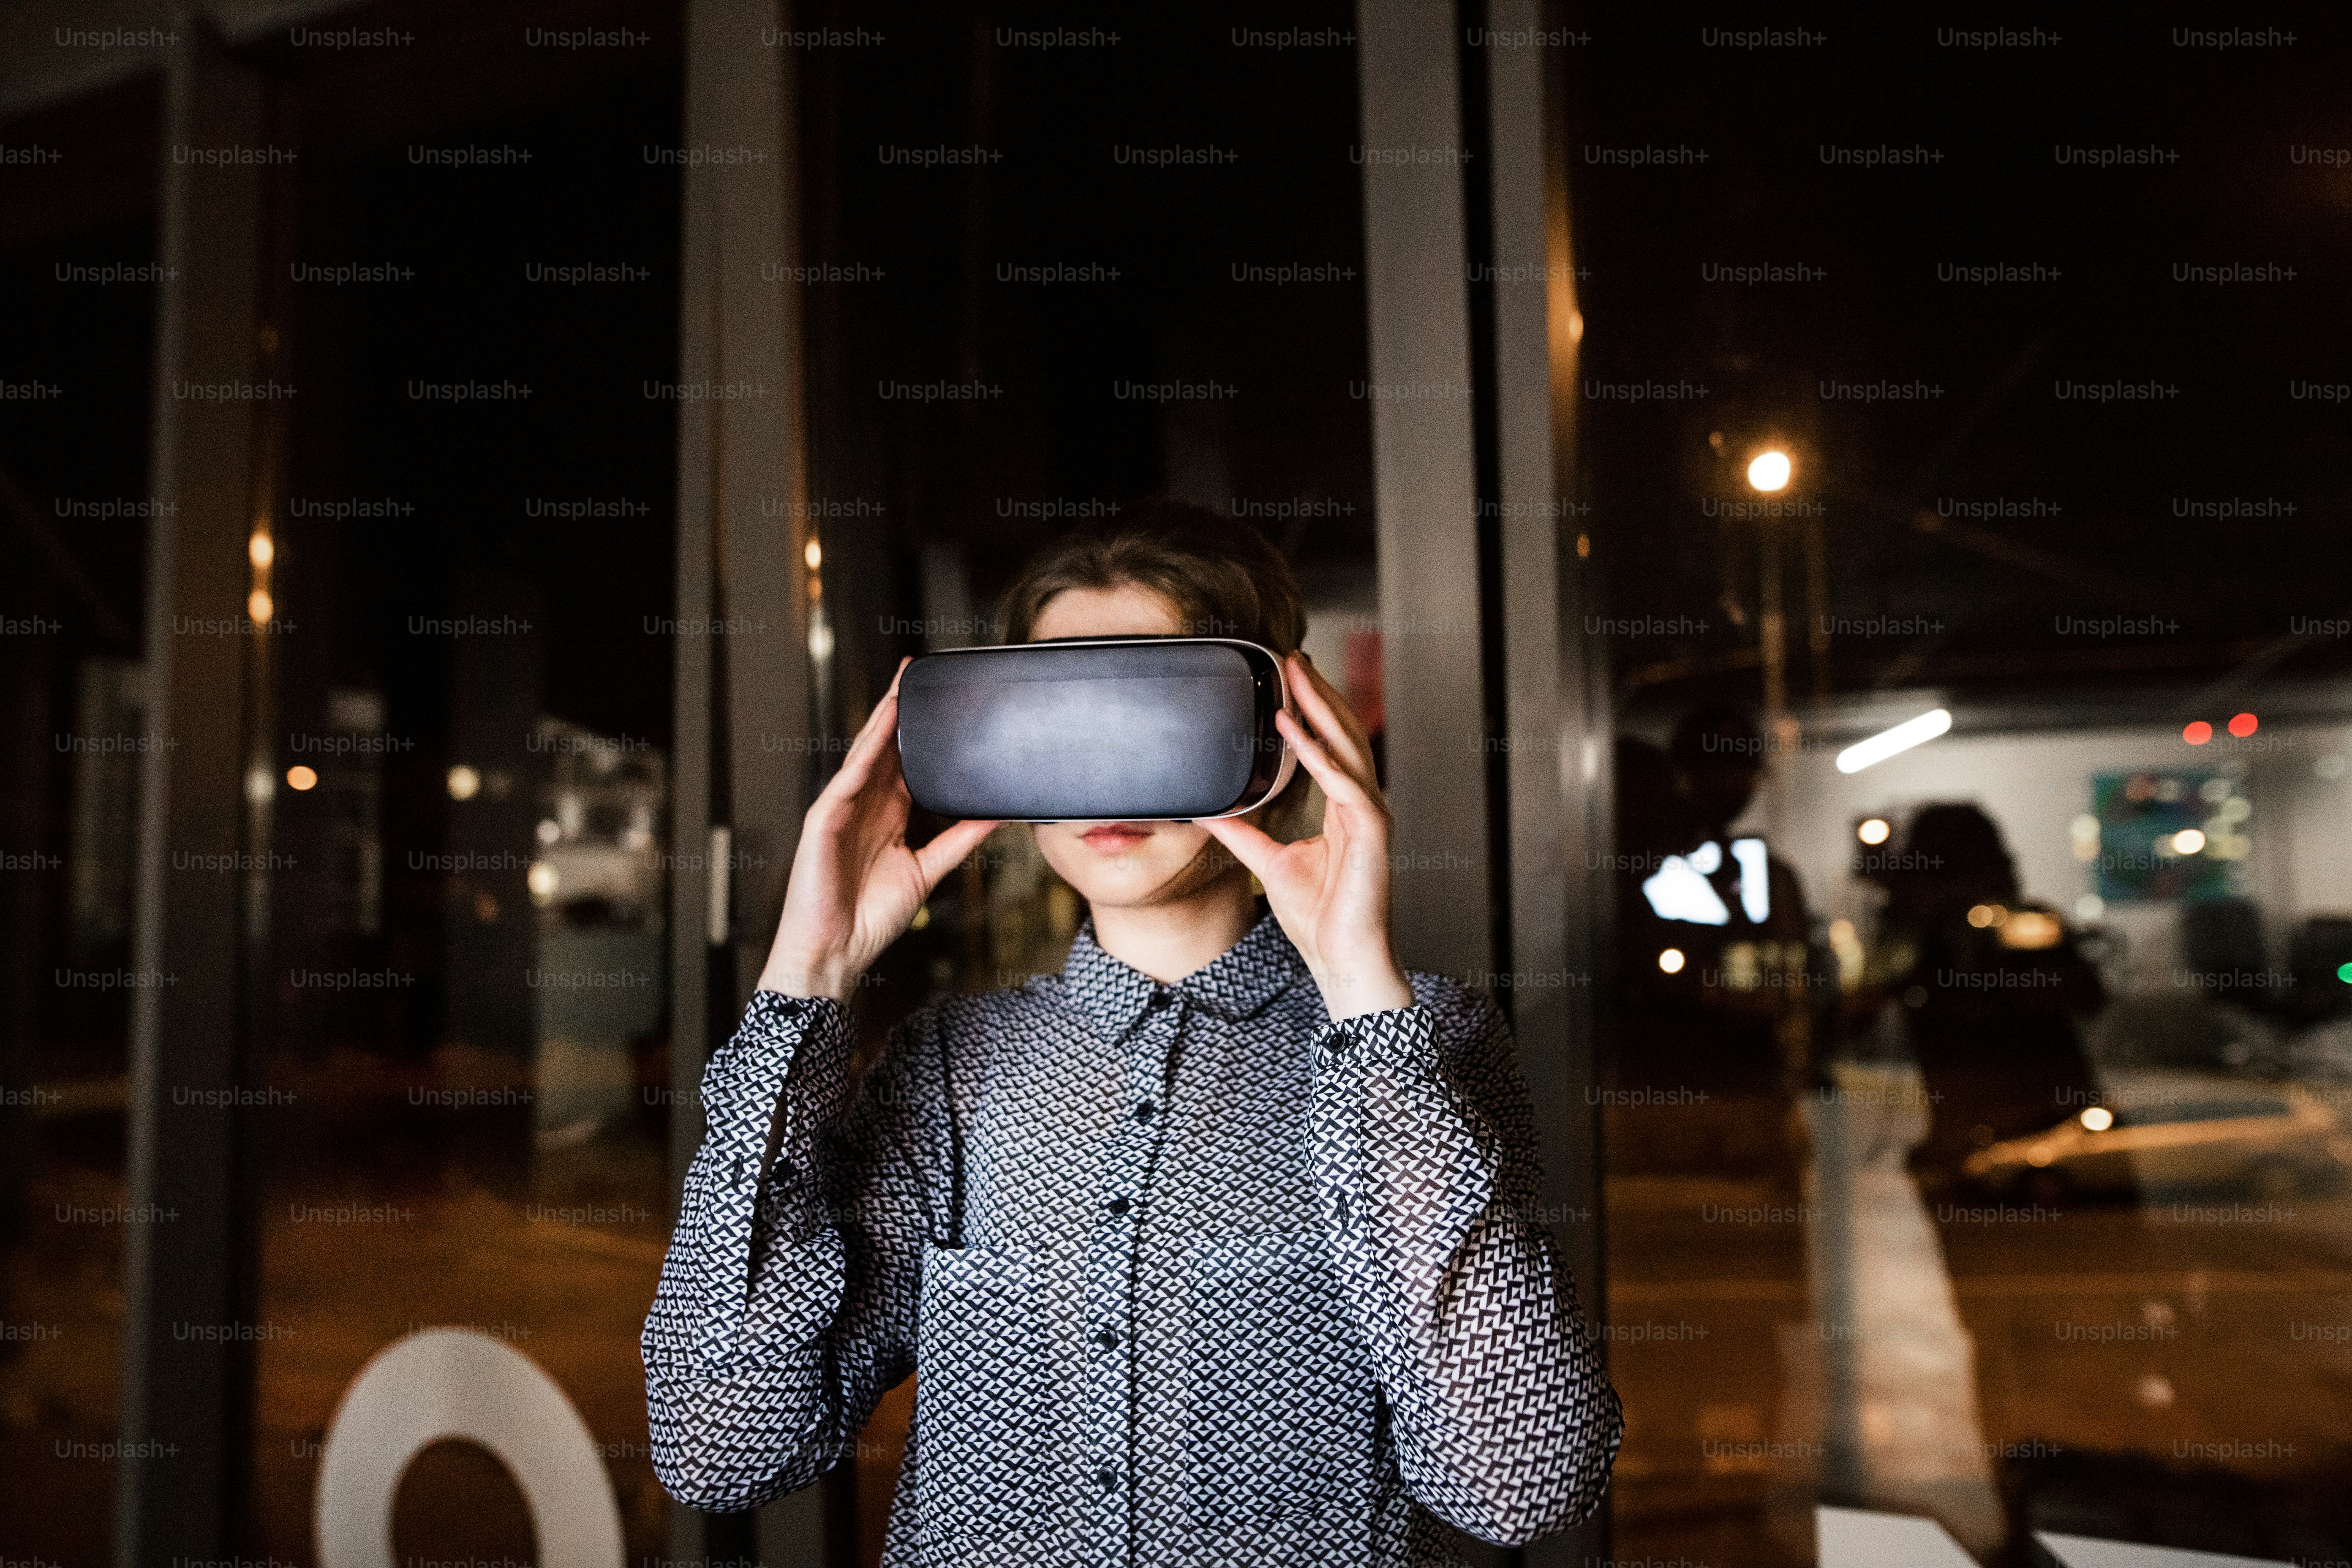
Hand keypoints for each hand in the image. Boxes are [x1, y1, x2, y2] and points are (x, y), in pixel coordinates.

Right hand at [757, 659, 998, 1002]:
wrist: (835, 951)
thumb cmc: (870, 917)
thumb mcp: (928, 870)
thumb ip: (960, 839)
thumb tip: (997, 816)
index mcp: (888, 815)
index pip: (906, 762)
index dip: (923, 732)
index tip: (943, 702)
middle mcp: (865, 806)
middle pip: (884, 747)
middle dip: (900, 709)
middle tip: (918, 671)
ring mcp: (842, 808)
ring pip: (866, 752)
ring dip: (884, 717)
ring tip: (902, 683)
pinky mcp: (825, 817)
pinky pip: (849, 775)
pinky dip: (868, 748)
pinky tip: (883, 723)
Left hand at [1202, 653, 1413, 1019]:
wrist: (1341, 959)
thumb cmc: (1318, 918)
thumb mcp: (1269, 863)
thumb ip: (1243, 834)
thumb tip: (1208, 810)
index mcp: (1343, 809)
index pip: (1330, 746)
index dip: (1312, 708)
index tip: (1288, 676)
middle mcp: (1360, 805)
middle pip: (1342, 734)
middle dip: (1318, 692)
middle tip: (1292, 655)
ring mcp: (1369, 816)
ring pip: (1347, 747)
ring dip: (1320, 707)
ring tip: (1295, 673)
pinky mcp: (1371, 832)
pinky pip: (1343, 783)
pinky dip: (1317, 753)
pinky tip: (1293, 729)